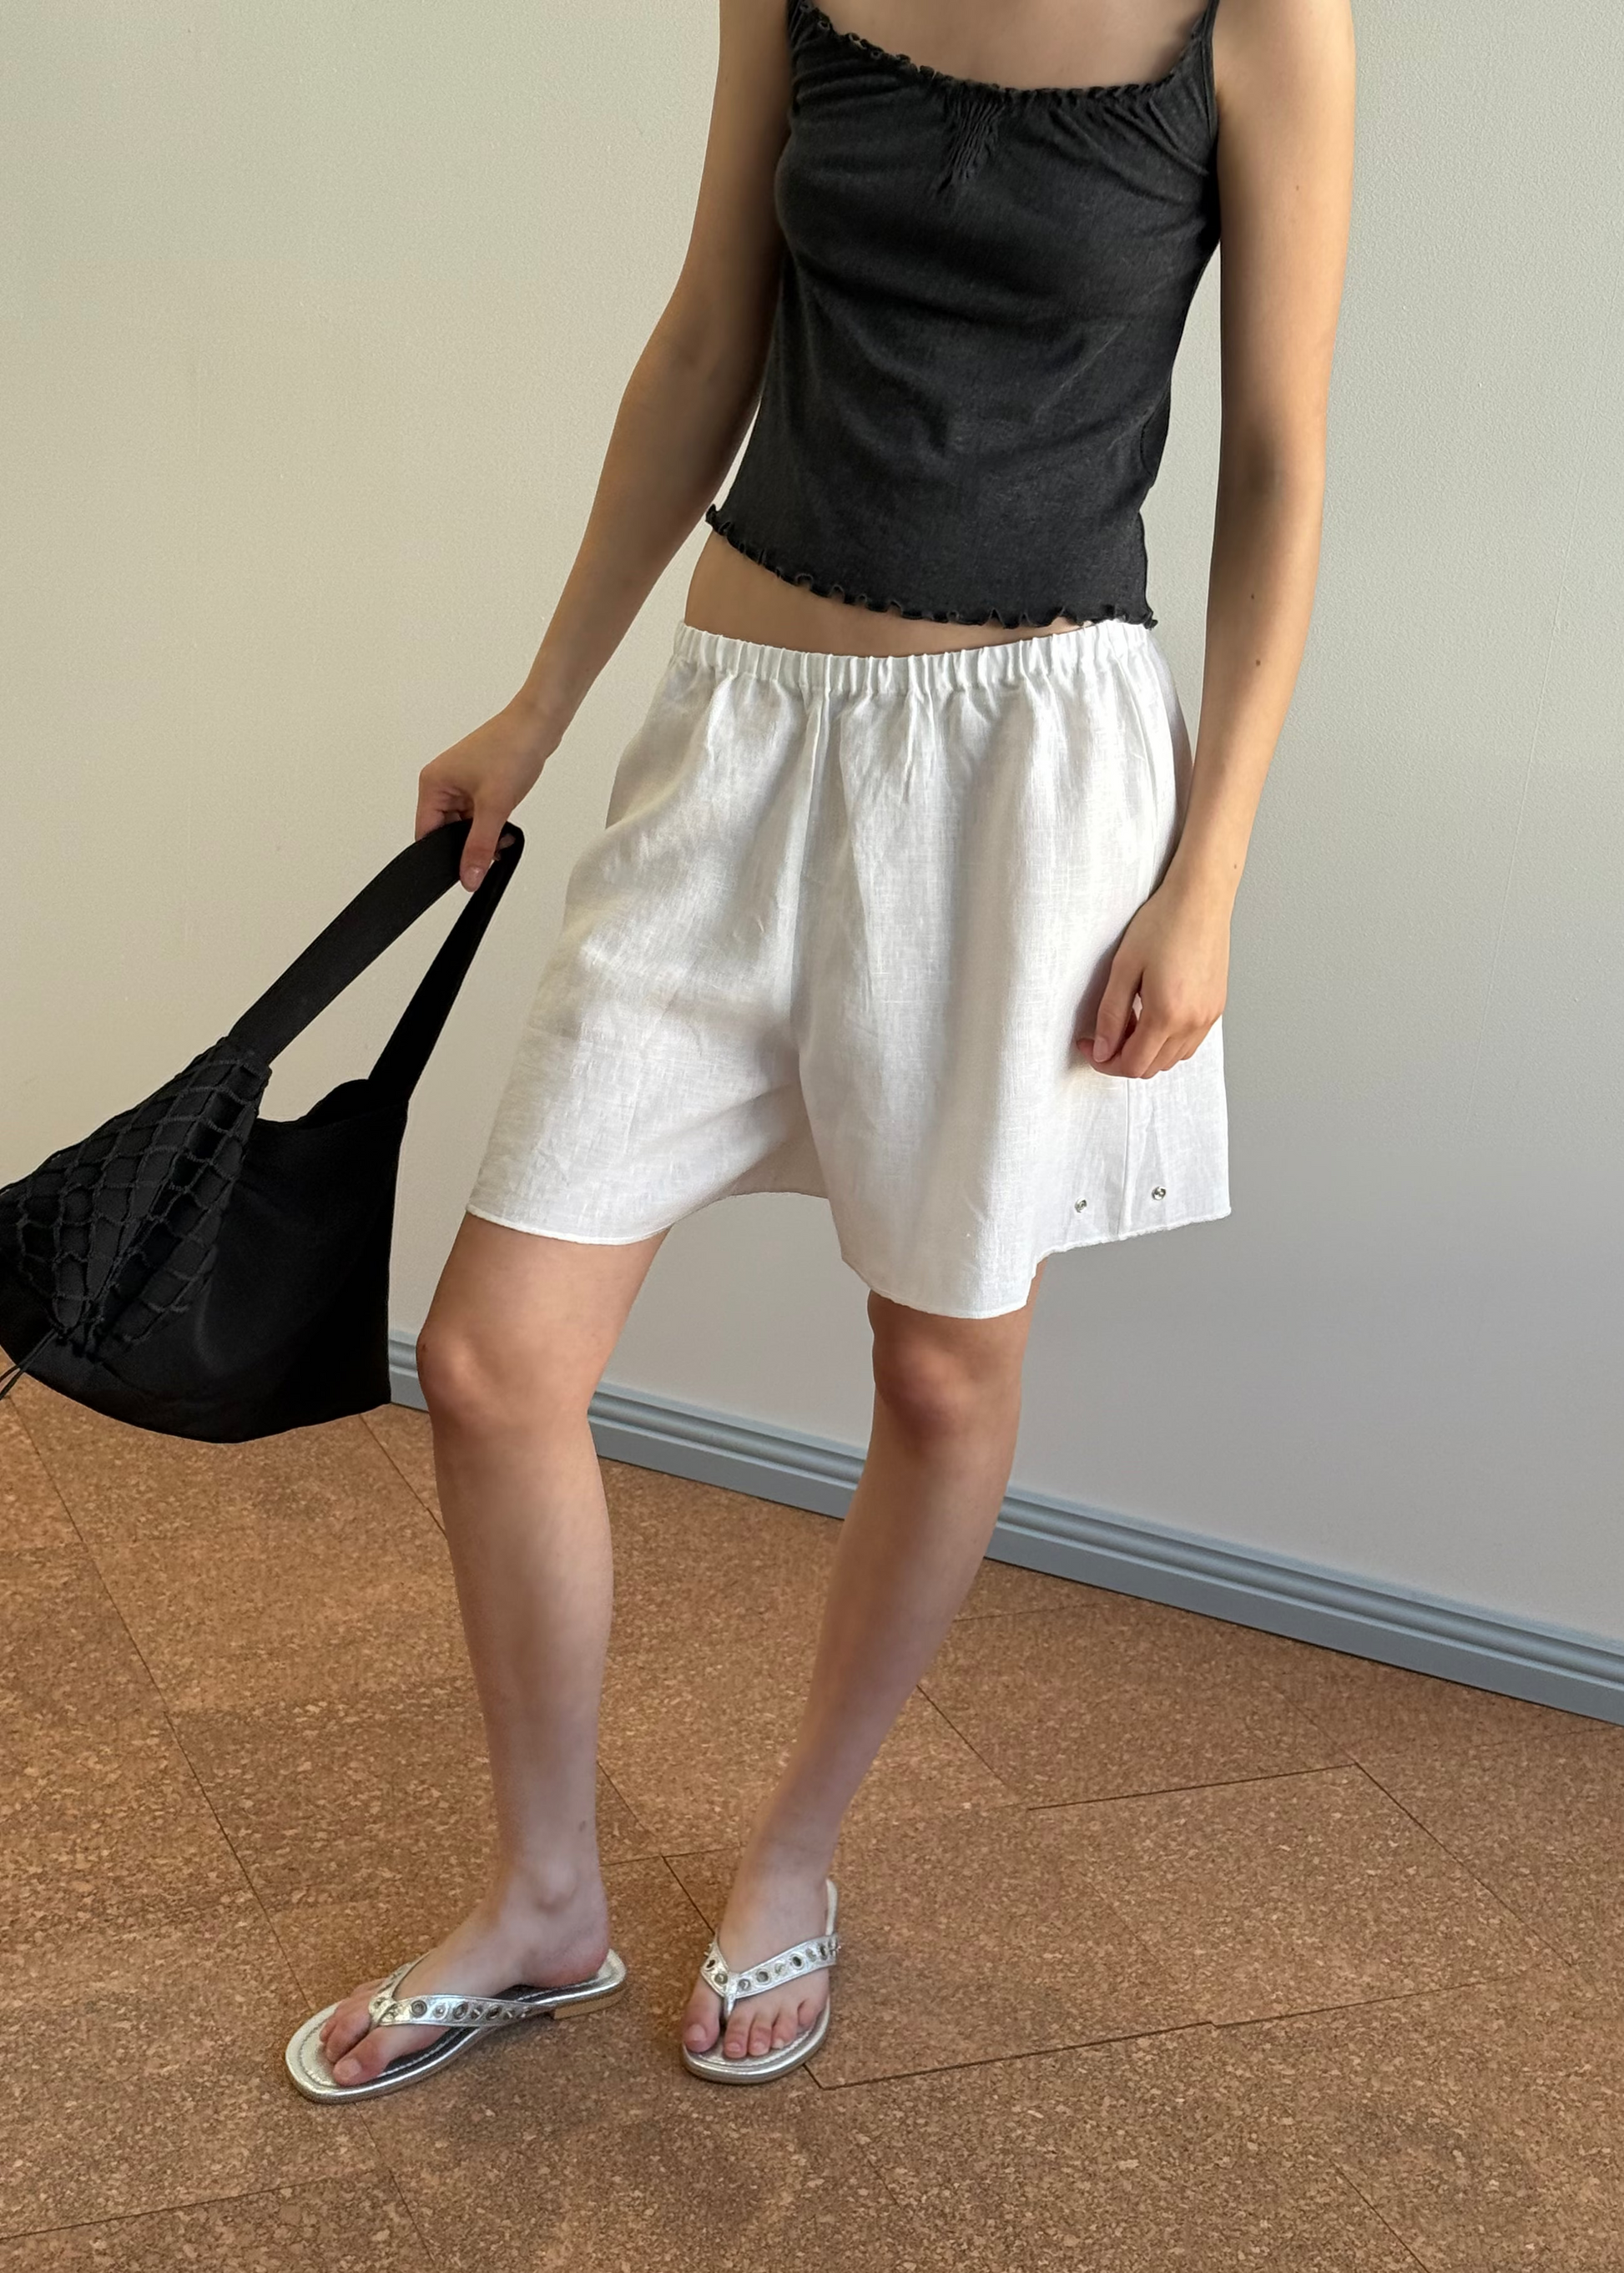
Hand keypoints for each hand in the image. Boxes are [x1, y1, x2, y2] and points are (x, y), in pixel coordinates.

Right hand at [415, 693, 560, 890]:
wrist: (538, 725)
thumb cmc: (510, 750)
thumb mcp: (494, 806)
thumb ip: (480, 846)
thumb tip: (468, 878)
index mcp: (433, 784)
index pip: (426, 833)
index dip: (441, 856)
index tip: (462, 873)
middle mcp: (442, 783)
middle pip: (445, 831)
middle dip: (468, 845)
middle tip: (492, 852)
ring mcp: (461, 783)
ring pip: (464, 825)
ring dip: (483, 836)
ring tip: (503, 837)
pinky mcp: (479, 784)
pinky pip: (478, 815)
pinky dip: (491, 825)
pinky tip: (506, 829)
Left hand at [1078, 869, 1230, 1077]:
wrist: (1200, 898)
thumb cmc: (1163, 922)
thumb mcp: (1123, 968)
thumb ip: (1110, 1014)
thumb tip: (1102, 1050)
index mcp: (1167, 1014)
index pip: (1133, 1065)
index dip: (1104, 1062)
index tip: (1088, 1045)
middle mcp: (1193, 1022)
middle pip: (1152, 1067)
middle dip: (1123, 1058)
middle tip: (1105, 1032)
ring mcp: (1208, 1017)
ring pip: (1172, 1059)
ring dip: (1146, 1050)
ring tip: (1130, 1018)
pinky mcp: (1216, 1007)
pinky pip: (1189, 1043)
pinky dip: (1168, 1042)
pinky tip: (1153, 1015)